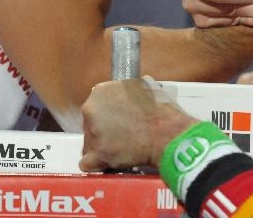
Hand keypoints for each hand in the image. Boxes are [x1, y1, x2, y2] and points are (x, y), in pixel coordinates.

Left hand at [79, 77, 197, 171]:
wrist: (166, 132)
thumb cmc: (159, 111)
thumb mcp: (142, 87)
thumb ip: (127, 91)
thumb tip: (130, 93)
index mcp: (100, 92)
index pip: (94, 106)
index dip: (105, 116)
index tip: (114, 122)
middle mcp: (91, 110)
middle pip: (89, 125)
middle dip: (102, 132)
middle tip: (120, 137)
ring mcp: (93, 133)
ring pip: (89, 143)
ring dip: (101, 147)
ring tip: (121, 149)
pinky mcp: (98, 154)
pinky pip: (87, 162)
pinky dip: (96, 164)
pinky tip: (108, 162)